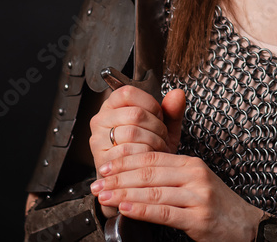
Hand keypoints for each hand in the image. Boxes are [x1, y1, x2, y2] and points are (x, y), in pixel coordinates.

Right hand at [88, 86, 185, 217]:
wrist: (136, 183)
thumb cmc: (146, 153)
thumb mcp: (162, 129)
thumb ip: (171, 111)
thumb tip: (178, 94)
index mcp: (113, 106)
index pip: (128, 92)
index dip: (149, 103)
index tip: (158, 115)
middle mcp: (101, 120)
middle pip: (134, 114)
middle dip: (156, 127)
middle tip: (162, 136)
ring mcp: (98, 140)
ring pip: (132, 133)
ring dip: (153, 142)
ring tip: (158, 149)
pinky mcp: (101, 159)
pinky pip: (128, 153)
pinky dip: (145, 156)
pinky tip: (151, 159)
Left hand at [90, 151, 265, 241]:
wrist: (246, 226)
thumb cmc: (217, 205)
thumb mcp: (196, 181)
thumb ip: (170, 174)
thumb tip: (135, 172)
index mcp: (191, 164)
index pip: (152, 157)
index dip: (125, 161)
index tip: (104, 167)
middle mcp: (195, 176)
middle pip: (148, 173)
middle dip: (118, 178)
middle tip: (97, 183)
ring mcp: (198, 197)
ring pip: (153, 191)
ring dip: (123, 193)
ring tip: (104, 196)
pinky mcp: (198, 218)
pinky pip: (163, 212)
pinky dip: (141, 209)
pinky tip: (125, 208)